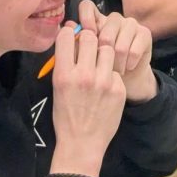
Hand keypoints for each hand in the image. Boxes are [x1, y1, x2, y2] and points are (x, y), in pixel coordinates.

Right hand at [50, 19, 126, 175]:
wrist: (82, 144)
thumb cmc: (65, 116)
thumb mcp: (57, 88)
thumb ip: (65, 63)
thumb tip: (71, 36)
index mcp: (64, 74)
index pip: (66, 36)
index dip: (68, 32)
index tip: (70, 34)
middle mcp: (84, 75)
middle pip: (90, 36)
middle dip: (88, 37)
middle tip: (87, 44)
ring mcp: (104, 81)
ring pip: (108, 48)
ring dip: (102, 51)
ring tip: (98, 62)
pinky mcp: (119, 89)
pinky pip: (116, 69)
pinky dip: (111, 72)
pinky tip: (106, 84)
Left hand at [76, 0, 154, 102]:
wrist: (126, 78)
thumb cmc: (101, 68)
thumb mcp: (85, 57)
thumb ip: (76, 43)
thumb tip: (68, 26)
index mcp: (96, 20)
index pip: (87, 6)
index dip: (86, 17)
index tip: (87, 34)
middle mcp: (113, 19)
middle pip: (107, 28)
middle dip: (104, 52)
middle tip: (102, 66)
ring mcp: (130, 24)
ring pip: (120, 43)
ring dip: (117, 62)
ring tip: (114, 71)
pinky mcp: (144, 33)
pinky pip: (134, 50)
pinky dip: (129, 64)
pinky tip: (127, 67)